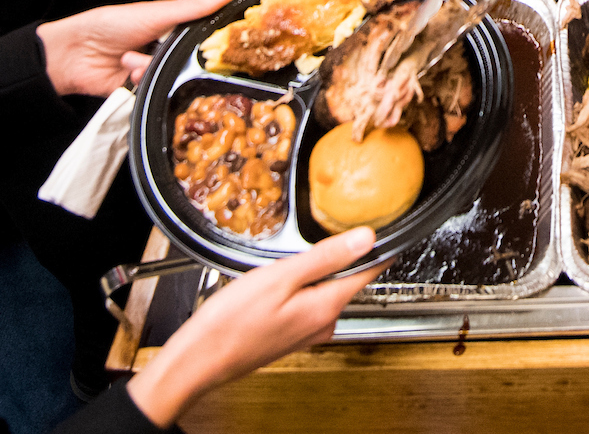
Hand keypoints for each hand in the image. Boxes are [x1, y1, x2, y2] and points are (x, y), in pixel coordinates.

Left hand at [35, 0, 238, 96]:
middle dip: (176, 58)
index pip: (201, 35)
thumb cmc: (111, 24)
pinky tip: (127, 73)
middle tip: (164, 50)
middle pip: (188, 61)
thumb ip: (196, 7)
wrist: (74, 53)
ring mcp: (151, 71)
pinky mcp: (140, 91)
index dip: (209, 41)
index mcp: (171, 28)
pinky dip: (140, 82)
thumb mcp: (158, 12)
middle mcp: (163, 51)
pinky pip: (154, 92)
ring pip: (169, 76)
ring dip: (149, 68)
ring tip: (131, 59)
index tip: (221, 42)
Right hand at [128, 226, 382, 422]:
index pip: (369, 272)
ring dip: (315, 272)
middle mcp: (324, 324)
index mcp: (327, 306)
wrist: (201, 359)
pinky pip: (307, 303)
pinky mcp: (292, 335)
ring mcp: (308, 332)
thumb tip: (366, 239)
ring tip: (292, 256)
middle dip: (340, 257)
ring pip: (323, 291)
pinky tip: (276, 282)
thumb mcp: (281, 276)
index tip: (386, 229)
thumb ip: (326, 257)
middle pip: (346, 280)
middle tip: (329, 229)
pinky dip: (299, 288)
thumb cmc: (233, 321)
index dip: (379, 248)